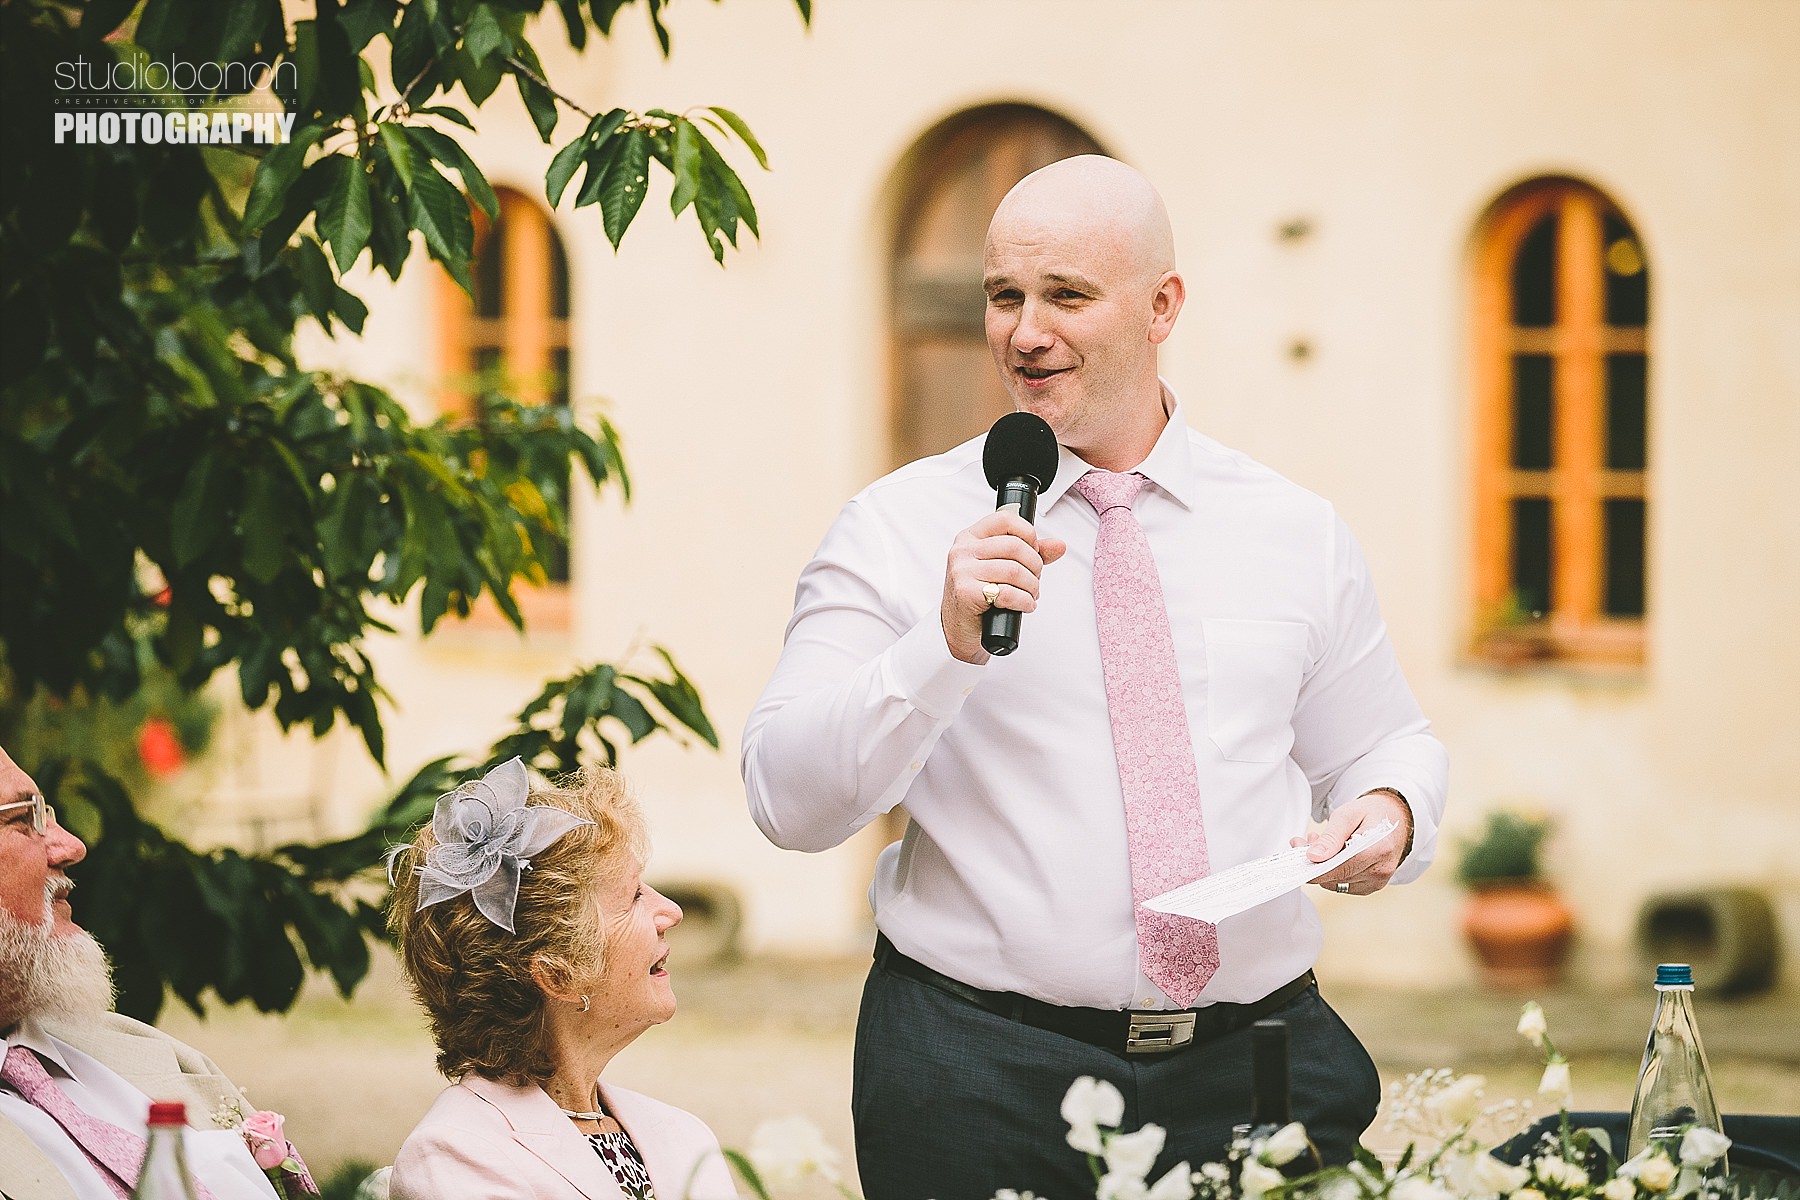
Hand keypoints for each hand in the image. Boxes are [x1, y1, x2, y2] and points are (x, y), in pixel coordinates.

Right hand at [940, 506, 1066, 663]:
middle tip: (1035, 578)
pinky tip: (1025, 605)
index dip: (1028, 534)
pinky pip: (1007, 593)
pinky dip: (1024, 601)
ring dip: (1032, 586)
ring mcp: (962, 571)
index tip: (1034, 550)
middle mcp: (963, 551)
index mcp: (970, 537)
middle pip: (1014, 546)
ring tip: (1031, 594)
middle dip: (1035, 565)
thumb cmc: (978, 595)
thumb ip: (1029, 553)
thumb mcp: (1000, 567)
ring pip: (1014, 571)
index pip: (1005, 520)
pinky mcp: (966, 593)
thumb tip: (1059, 545)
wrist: (957, 628)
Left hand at [1292, 789, 1412, 896]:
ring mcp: (1378, 881)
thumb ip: (1331, 837)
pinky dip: (1331, 872)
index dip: (1317, 869)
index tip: (1299, 862)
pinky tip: (1330, 855)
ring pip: (1337, 883)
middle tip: (1303, 842)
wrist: (1394, 818)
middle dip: (1315, 862)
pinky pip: (1343, 884)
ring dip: (1322, 867)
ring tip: (1318, 843)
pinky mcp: (1371, 886)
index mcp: (1379, 849)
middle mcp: (1381, 870)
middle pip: (1337, 877)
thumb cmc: (1372, 813)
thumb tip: (1314, 857)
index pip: (1342, 868)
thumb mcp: (1348, 814)